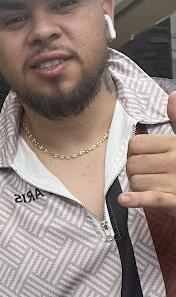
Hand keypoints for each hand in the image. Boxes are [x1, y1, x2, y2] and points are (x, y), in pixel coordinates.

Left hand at [118, 92, 175, 216]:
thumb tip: (173, 95)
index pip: (135, 144)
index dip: (132, 153)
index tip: (142, 158)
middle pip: (132, 164)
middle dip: (133, 171)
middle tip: (146, 175)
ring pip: (136, 181)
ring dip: (137, 188)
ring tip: (152, 187)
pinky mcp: (175, 201)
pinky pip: (151, 198)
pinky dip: (136, 199)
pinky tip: (125, 199)